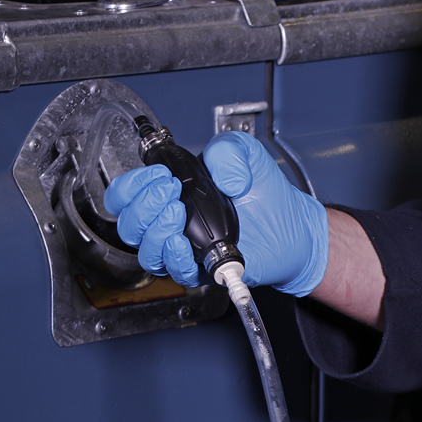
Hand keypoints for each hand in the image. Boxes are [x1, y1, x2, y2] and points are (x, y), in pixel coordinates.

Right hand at [105, 132, 328, 295]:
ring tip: (178, 214)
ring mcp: (186, 248)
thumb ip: (228, 150)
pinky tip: (184, 243)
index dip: (133, 186)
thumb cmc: (266, 193)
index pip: (127, 195)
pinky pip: (176, 271)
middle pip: (130, 225)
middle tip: (171, 191)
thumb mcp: (247, 154)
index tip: (161, 175)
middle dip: (143, 205)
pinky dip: (175, 258)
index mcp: (171, 193)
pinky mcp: (204, 269)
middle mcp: (172, 223)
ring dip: (155, 231)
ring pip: (147, 251)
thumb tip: (219, 177)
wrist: (294, 225)